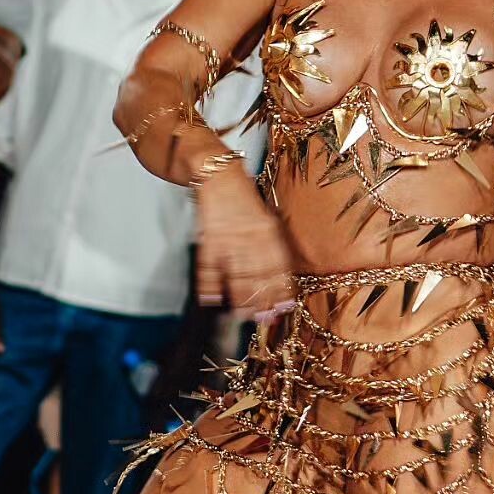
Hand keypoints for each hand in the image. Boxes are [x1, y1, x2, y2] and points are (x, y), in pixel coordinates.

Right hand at [195, 166, 294, 316]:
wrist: (218, 174)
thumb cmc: (243, 199)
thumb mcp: (266, 218)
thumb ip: (271, 245)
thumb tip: (279, 277)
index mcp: (268, 231)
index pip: (278, 265)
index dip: (281, 288)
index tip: (285, 307)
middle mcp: (251, 236)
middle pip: (259, 274)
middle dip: (262, 298)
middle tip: (264, 318)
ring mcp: (229, 238)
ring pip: (236, 273)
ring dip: (239, 297)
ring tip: (241, 315)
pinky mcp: (209, 238)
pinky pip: (208, 265)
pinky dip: (208, 283)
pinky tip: (210, 299)